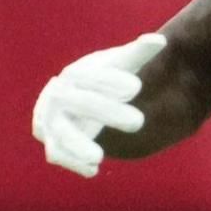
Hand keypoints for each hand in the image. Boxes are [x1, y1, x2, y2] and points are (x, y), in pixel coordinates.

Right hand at [32, 33, 166, 176]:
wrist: (74, 97)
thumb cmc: (103, 79)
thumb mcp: (120, 65)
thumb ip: (138, 53)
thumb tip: (159, 40)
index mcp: (74, 74)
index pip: (88, 76)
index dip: (109, 81)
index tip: (136, 87)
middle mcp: (58, 96)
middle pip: (81, 104)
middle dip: (108, 112)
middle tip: (139, 121)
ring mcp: (51, 121)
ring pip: (61, 134)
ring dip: (78, 145)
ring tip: (99, 156)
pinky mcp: (53, 142)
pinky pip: (57, 154)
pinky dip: (72, 163)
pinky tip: (93, 171)